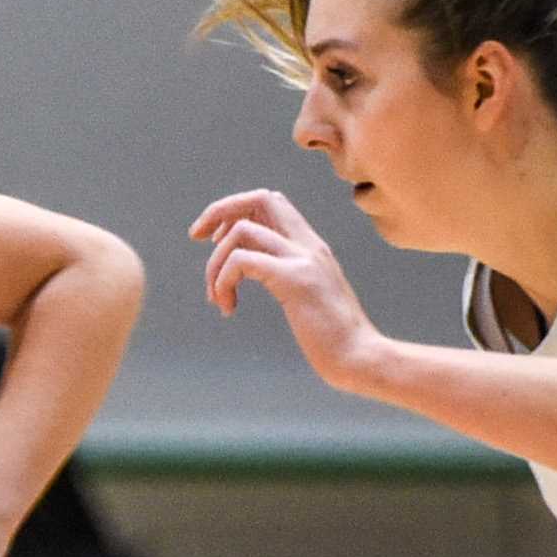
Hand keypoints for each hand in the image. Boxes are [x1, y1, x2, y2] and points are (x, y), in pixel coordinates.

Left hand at [192, 187, 389, 390]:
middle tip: (195, 238)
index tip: (213, 239)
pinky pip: (242, 261)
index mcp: (311, 246)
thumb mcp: (307, 294)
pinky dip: (222, 282)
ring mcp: (303, 260)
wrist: (360, 358)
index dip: (235, 210)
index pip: (270, 201)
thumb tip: (250, 267)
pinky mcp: (295, 280)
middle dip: (218, 211)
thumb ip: (285, 273)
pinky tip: (228, 309)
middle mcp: (309, 245)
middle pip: (259, 198)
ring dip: (214, 263)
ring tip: (216, 298)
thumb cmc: (331, 337)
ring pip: (242, 230)